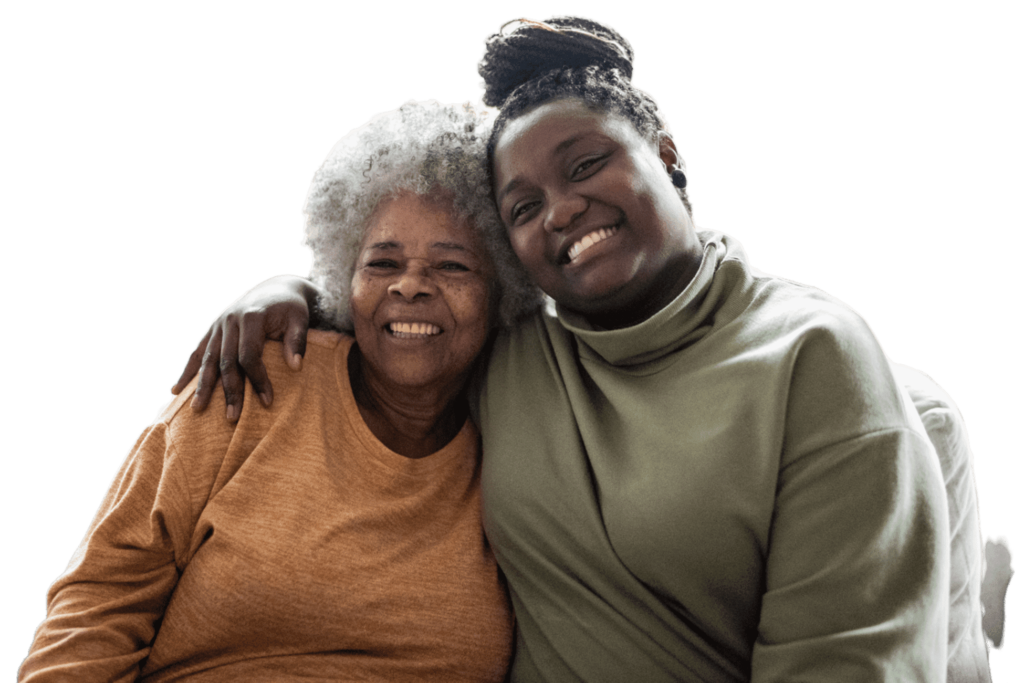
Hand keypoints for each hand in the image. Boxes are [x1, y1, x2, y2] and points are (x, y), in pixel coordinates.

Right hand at [170, 275, 313, 421]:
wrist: (276, 288)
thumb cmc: (290, 308)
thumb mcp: (300, 319)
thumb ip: (297, 341)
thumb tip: (296, 366)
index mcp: (251, 317)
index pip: (250, 355)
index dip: (257, 379)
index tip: (267, 401)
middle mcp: (230, 320)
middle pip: (226, 361)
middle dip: (229, 391)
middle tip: (232, 417)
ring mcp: (218, 324)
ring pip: (207, 359)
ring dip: (202, 386)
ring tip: (197, 410)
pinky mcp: (211, 329)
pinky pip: (197, 352)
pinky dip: (187, 371)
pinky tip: (176, 390)